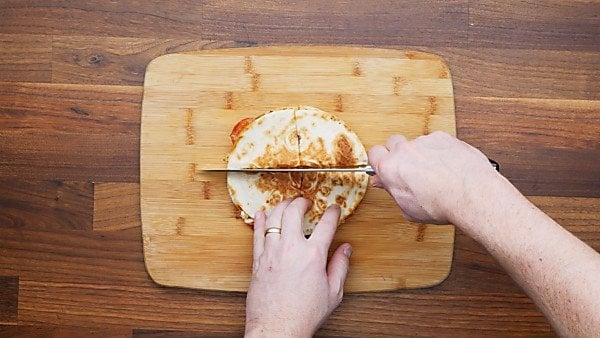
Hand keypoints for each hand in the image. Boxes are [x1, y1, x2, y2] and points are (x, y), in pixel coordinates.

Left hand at [245, 198, 351, 336]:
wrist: (278, 329)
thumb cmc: (305, 314)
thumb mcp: (333, 293)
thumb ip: (340, 266)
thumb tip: (346, 249)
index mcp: (313, 255)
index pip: (326, 224)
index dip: (332, 212)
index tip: (334, 209)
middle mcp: (291, 248)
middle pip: (294, 212)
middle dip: (301, 202)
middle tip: (306, 202)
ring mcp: (272, 253)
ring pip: (273, 218)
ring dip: (281, 206)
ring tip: (287, 204)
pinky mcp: (258, 261)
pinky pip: (256, 234)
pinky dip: (258, 221)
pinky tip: (260, 214)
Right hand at [368, 131, 500, 224]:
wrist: (470, 194)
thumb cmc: (441, 205)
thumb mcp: (409, 208)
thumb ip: (393, 191)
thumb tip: (385, 183)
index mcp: (390, 168)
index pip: (373, 154)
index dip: (379, 162)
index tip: (386, 169)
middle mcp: (404, 151)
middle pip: (393, 143)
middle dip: (398, 153)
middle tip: (408, 169)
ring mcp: (424, 141)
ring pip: (417, 143)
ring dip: (422, 153)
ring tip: (435, 172)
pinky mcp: (443, 137)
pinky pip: (436, 141)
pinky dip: (440, 151)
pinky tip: (448, 166)